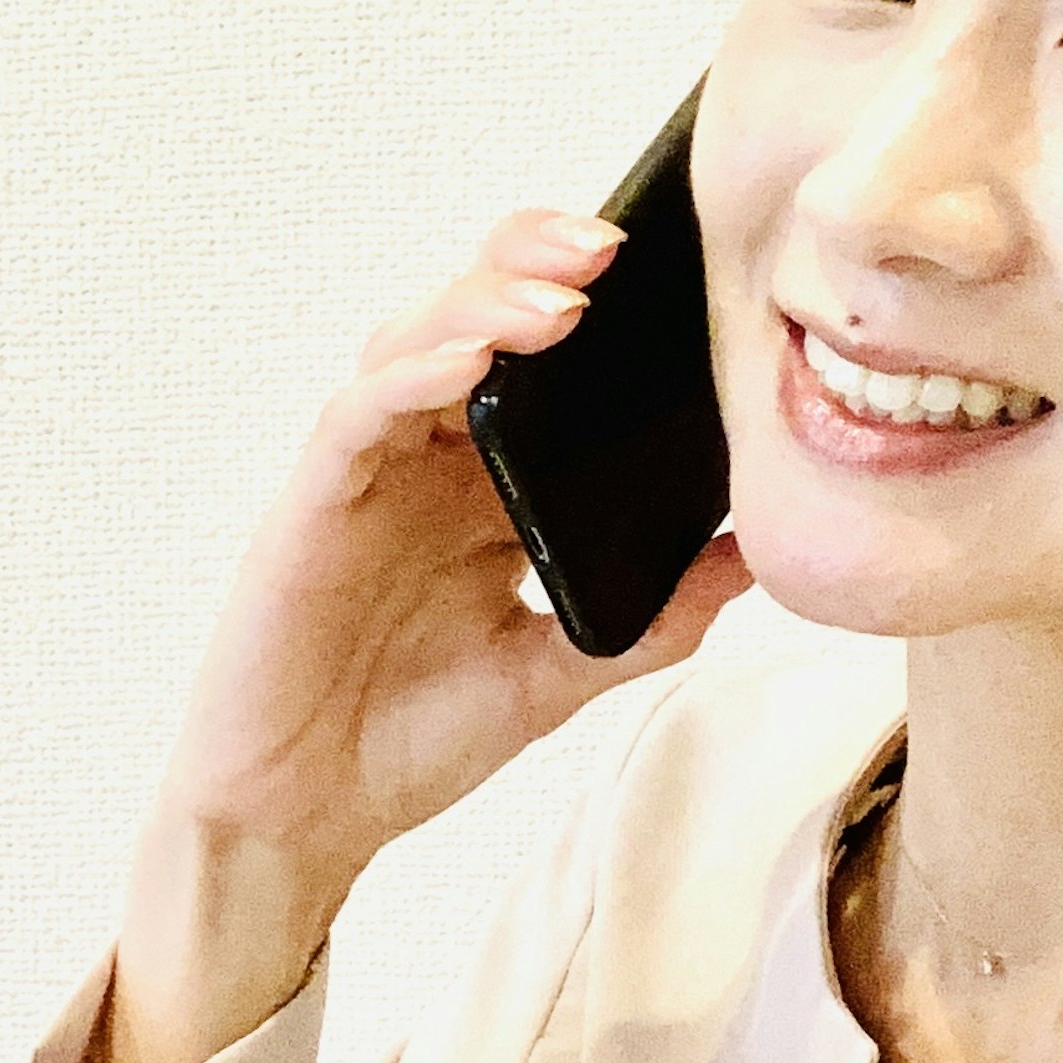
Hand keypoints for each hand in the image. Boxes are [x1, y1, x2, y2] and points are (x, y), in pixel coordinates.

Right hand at [100, 205, 751, 1062]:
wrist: (306, 818)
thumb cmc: (408, 741)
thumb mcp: (559, 673)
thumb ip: (652, 616)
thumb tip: (756, 556)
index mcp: (483, 488)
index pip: (538, 363)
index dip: (593, 303)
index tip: (678, 277)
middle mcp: (423, 462)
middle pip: (473, 317)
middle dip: (538, 262)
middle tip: (620, 244)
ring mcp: (365, 476)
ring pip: (415, 341)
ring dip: (485, 303)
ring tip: (565, 297)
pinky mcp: (313, 503)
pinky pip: (360, 414)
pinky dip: (416, 376)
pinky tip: (471, 363)